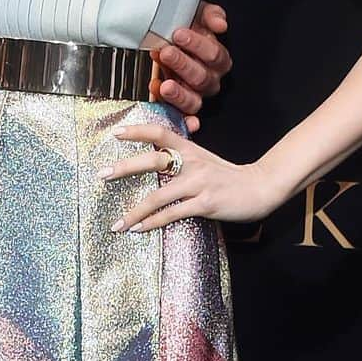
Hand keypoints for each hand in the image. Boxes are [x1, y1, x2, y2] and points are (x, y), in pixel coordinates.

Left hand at [102, 122, 283, 231]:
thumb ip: (183, 155)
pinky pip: (173, 214)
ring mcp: (198, 183)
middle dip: (125, 168)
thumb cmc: (227, 175)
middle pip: (153, 160)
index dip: (138, 131)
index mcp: (190, 148)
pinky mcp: (205, 204)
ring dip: (135, 211)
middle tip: (102, 174)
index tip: (116, 133)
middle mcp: (192, 162)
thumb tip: (157, 151)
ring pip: (159, 195)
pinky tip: (139, 229)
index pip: (160, 132)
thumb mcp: (204, 158)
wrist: (259, 187)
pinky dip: (153, 222)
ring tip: (117, 223)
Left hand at [149, 0, 231, 133]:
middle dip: (183, 64)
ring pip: (193, 101)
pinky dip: (178, 115)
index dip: (198, 45)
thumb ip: (210, 15)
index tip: (178, 34)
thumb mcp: (196, 12)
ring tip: (163, 84)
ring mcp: (194, 94)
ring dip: (178, 93)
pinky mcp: (178, 106)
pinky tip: (167, 103)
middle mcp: (208, 79)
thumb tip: (220, 25)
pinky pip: (181, 116)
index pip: (214, 55)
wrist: (162, 35)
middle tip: (166, 52)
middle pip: (202, 78)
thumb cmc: (183, 24)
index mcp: (216, 58)